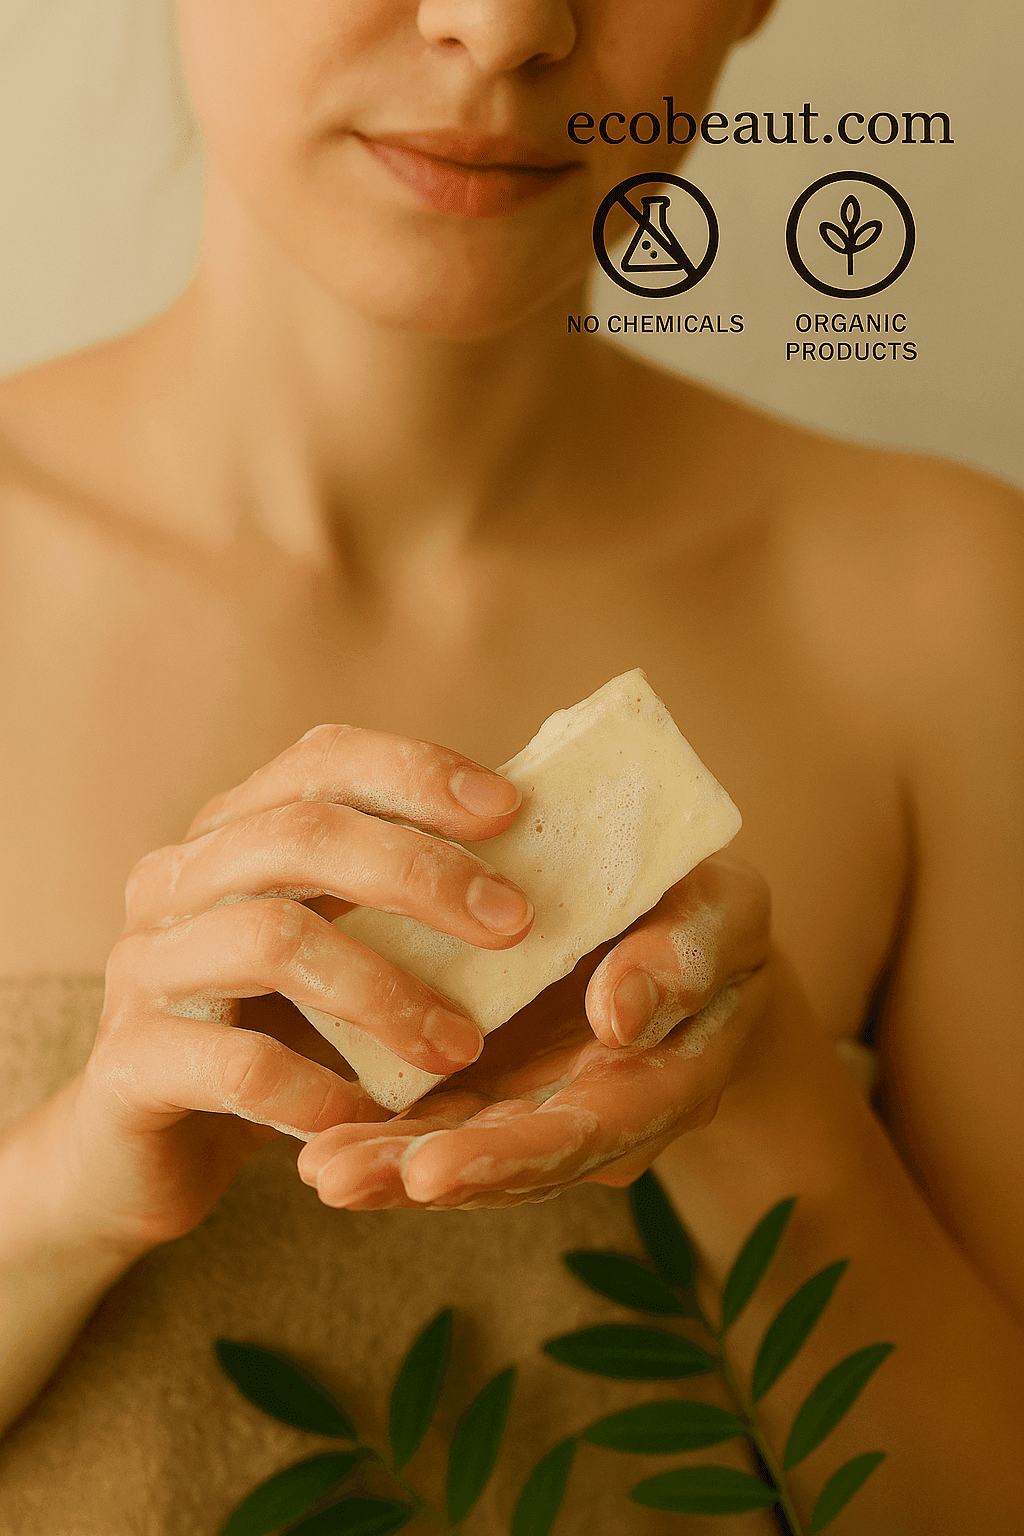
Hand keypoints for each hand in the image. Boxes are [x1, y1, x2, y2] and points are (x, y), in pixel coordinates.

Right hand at [55, 726, 534, 1253]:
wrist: (139, 1150)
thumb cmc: (265, 1033)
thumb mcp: (325, 945)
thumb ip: (388, 892)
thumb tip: (522, 837)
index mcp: (230, 834)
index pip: (320, 762)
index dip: (416, 773)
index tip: (509, 810)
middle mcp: (175, 880)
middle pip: (300, 835)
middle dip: (421, 873)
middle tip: (514, 923)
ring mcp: (143, 967)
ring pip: (273, 940)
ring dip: (387, 992)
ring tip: (460, 1047)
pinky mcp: (129, 1064)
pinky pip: (237, 1064)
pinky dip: (318, 1088)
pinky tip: (371, 1116)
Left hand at [296, 852, 770, 1209]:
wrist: (686, 929)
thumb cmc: (708, 916)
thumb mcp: (720, 917)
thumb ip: (684, 961)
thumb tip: (622, 1016)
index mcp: (665, 1080)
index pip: (590, 1131)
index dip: (512, 1155)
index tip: (434, 1168)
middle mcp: (599, 1113)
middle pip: (513, 1163)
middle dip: (424, 1174)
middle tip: (338, 1178)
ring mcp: (543, 1106)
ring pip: (466, 1151)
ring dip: (389, 1166)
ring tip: (317, 1169)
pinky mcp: (497, 1084)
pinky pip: (439, 1117)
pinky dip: (383, 1128)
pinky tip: (316, 1135)